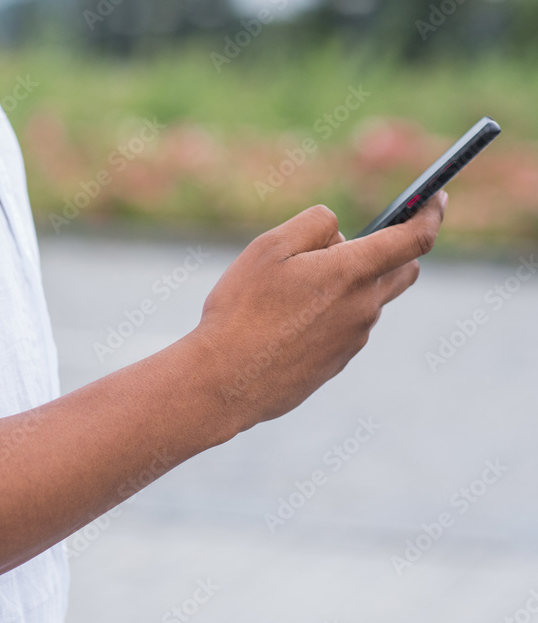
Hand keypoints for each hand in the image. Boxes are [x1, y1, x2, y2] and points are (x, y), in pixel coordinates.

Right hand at [189, 192, 446, 432]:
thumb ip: (313, 224)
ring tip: (291, 291)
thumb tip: (339, 232)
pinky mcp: (337, 363)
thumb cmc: (241, 311)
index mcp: (351, 272)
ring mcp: (353, 340)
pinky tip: (285, 323)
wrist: (226, 382)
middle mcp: (363, 307)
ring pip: (366, 300)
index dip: (431, 215)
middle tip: (361, 242)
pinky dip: (329, 315)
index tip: (436, 200)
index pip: (413, 239)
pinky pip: (345, 328)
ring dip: (347, 285)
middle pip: (401, 271)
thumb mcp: (268, 248)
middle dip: (395, 250)